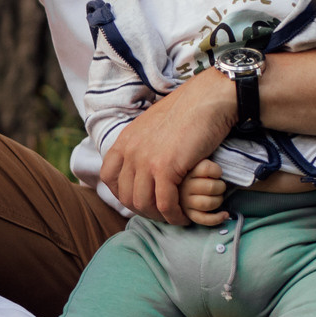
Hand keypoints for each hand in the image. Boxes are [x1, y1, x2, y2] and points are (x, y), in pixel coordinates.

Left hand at [101, 72, 235, 224]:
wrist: (207, 99)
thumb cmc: (187, 112)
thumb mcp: (152, 127)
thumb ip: (142, 145)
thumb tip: (142, 165)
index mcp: (124, 140)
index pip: (108, 177)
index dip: (122, 194)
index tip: (140, 200)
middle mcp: (130, 152)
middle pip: (125, 196)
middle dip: (144, 210)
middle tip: (162, 213)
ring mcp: (146, 160)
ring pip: (143, 204)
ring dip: (159, 216)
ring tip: (174, 216)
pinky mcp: (166, 168)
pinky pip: (165, 204)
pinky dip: (174, 215)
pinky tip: (183, 216)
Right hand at [182, 159, 229, 225]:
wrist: (180, 180)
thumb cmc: (190, 161)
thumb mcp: (193, 154)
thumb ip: (202, 159)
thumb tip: (217, 161)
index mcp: (181, 170)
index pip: (206, 169)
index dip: (215, 171)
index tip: (215, 172)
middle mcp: (180, 186)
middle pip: (210, 187)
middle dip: (220, 186)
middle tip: (218, 184)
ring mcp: (183, 201)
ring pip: (208, 203)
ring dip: (219, 199)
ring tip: (218, 196)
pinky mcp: (188, 214)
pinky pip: (203, 219)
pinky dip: (217, 218)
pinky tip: (224, 214)